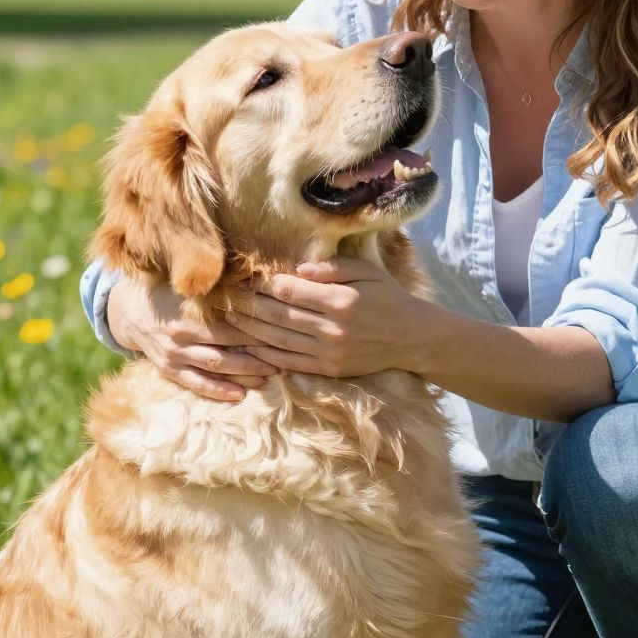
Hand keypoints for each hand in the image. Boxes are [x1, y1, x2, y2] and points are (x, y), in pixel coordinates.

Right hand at [105, 277, 276, 402]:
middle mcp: (179, 338)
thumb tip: (254, 278)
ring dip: (243, 374)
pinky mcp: (169, 371)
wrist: (129, 311)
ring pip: (214, 369)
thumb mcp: (186, 284)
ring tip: (268, 376)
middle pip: (225, 350)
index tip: (277, 331)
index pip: (227, 325)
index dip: (254, 330)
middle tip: (281, 358)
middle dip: (255, 356)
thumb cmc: (166, 291)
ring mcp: (173, 357)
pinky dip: (219, 391)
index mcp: (186, 314)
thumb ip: (213, 285)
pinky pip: (196, 384)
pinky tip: (240, 395)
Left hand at [225, 258, 427, 378]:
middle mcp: (333, 328)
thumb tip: (298, 269)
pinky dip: (266, 355)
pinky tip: (249, 345)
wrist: (411, 338)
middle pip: (279, 315)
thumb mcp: (367, 271)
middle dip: (249, 305)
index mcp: (341, 301)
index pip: (290, 291)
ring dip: (251, 329)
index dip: (264, 284)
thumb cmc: (387, 297)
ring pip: (279, 340)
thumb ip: (333, 268)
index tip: (246, 277)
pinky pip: (290, 362)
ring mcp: (329, 352)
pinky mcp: (328, 369)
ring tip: (230, 319)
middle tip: (226, 297)